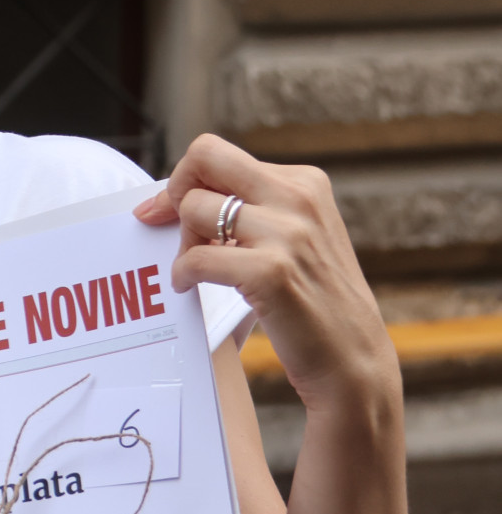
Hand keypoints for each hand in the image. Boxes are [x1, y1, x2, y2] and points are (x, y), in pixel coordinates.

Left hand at [134, 133, 396, 412]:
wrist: (351, 357)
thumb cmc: (313, 300)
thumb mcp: (297, 237)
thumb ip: (255, 209)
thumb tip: (181, 194)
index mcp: (304, 182)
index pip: (220, 155)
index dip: (185, 180)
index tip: (166, 208)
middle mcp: (298, 197)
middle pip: (205, 157)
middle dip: (173, 190)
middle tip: (163, 225)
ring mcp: (287, 233)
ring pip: (195, 208)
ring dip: (181, 243)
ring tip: (192, 270)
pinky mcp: (271, 272)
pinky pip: (198, 258)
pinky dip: (182, 274)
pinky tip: (187, 288)